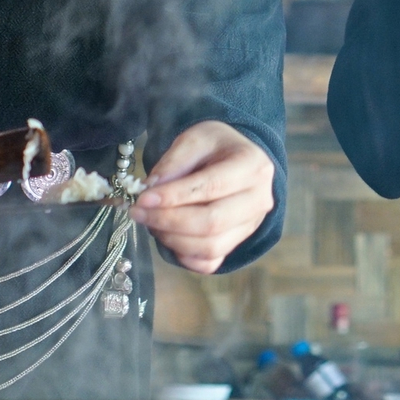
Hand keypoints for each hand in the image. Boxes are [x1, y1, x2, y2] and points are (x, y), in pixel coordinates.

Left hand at [130, 121, 274, 274]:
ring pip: (210, 247)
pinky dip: (184, 255)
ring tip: (151, 221)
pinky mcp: (238, 243)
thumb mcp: (196, 138)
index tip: (144, 198)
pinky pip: (210, 262)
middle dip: (169, 221)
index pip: (212, 187)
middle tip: (139, 212)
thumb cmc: (217, 147)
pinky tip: (168, 235)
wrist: (237, 160)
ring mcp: (251, 226)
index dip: (175, 196)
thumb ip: (174, 160)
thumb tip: (152, 189)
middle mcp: (259, 200)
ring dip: (172, 239)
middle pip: (212, 222)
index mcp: (253, 167)